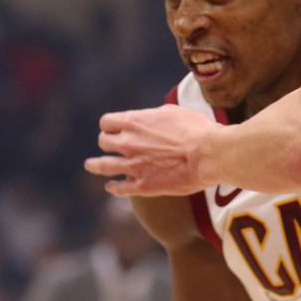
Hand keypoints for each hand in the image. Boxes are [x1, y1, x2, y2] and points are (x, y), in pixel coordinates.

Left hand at [85, 106, 219, 196]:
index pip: (107, 122)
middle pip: (103, 141)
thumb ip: (155, 117)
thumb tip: (151, 119)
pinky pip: (119, 188)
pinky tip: (110, 186)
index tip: (112, 129)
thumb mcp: (174, 112)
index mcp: (134, 122)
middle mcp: (128, 142)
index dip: (109, 126)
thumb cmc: (197, 130)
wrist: (208, 154)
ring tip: (91, 165)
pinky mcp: (142, 185)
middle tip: (111, 146)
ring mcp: (133, 165)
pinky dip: (113, 187)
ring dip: (96, 165)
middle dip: (107, 142)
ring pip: (103, 165)